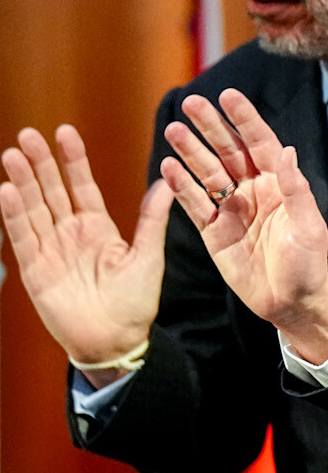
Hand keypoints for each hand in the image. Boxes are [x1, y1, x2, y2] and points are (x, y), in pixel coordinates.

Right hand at [0, 125, 172, 380]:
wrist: (116, 341)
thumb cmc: (135, 302)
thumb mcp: (148, 255)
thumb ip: (152, 219)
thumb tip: (166, 181)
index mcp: (98, 227)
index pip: (81, 185)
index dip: (72, 160)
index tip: (64, 131)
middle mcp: (70, 233)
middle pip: (51, 191)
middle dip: (40, 163)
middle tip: (29, 135)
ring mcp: (50, 249)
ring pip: (34, 208)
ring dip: (23, 183)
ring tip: (13, 154)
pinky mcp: (35, 269)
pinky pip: (23, 237)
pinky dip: (15, 215)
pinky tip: (8, 191)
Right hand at [158, 89, 327, 361]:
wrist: (291, 303)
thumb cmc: (308, 264)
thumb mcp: (308, 227)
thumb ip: (295, 190)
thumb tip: (288, 151)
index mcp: (280, 184)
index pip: (261, 143)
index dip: (245, 120)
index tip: (229, 95)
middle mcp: (254, 190)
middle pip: (229, 151)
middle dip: (211, 127)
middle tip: (190, 102)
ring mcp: (232, 209)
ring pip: (208, 173)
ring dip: (191, 152)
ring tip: (172, 130)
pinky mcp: (214, 231)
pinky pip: (195, 204)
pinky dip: (181, 186)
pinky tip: (168, 167)